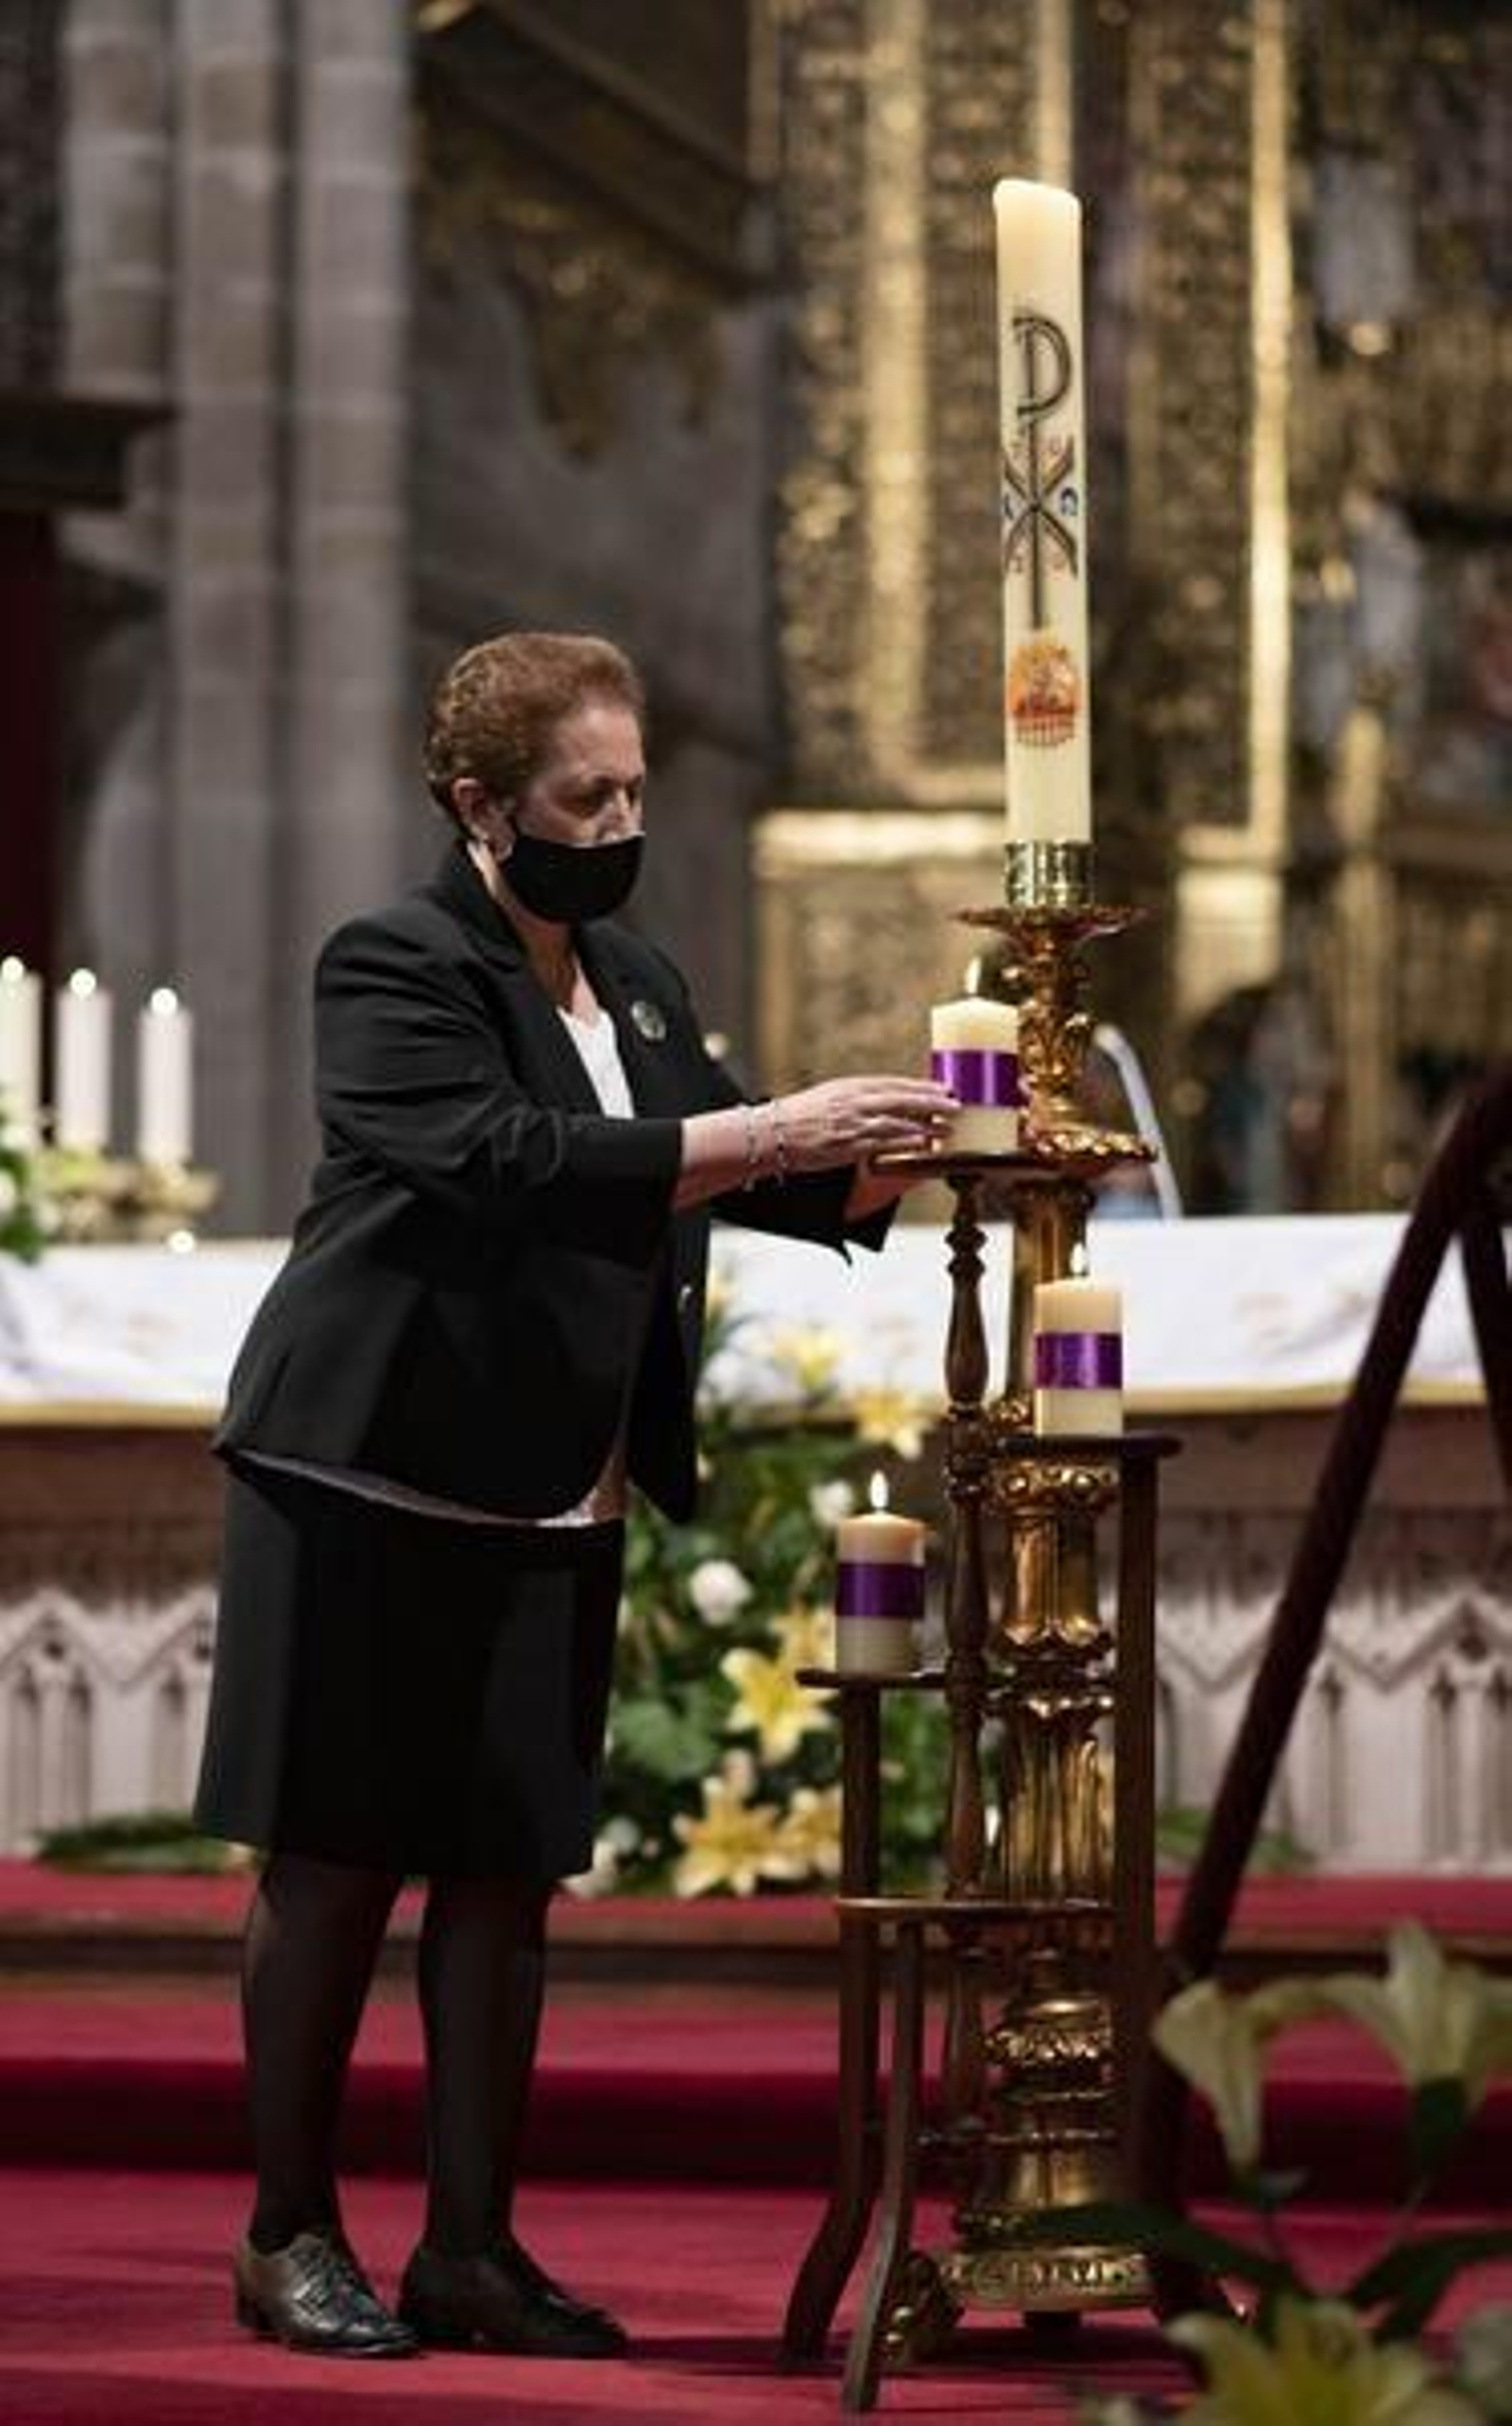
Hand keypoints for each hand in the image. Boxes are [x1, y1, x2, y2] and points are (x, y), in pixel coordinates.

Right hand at [772, 1075, 957, 1173]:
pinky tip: (923, 1145)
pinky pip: (884, 1143)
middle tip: (955, 1103)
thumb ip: (856, 1097)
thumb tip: (883, 1099)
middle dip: (931, 1101)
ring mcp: (853, 1123)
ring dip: (926, 1124)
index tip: (942, 1087)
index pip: (893, 1083)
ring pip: (898, 1121)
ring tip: (948, 1128)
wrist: (773, 1133)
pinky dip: (906, 1142)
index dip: (920, 1086)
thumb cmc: (798, 1117)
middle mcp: (854, 1101)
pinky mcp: (849, 1145)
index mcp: (850, 1086)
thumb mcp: (829, 1096)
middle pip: (902, 1098)